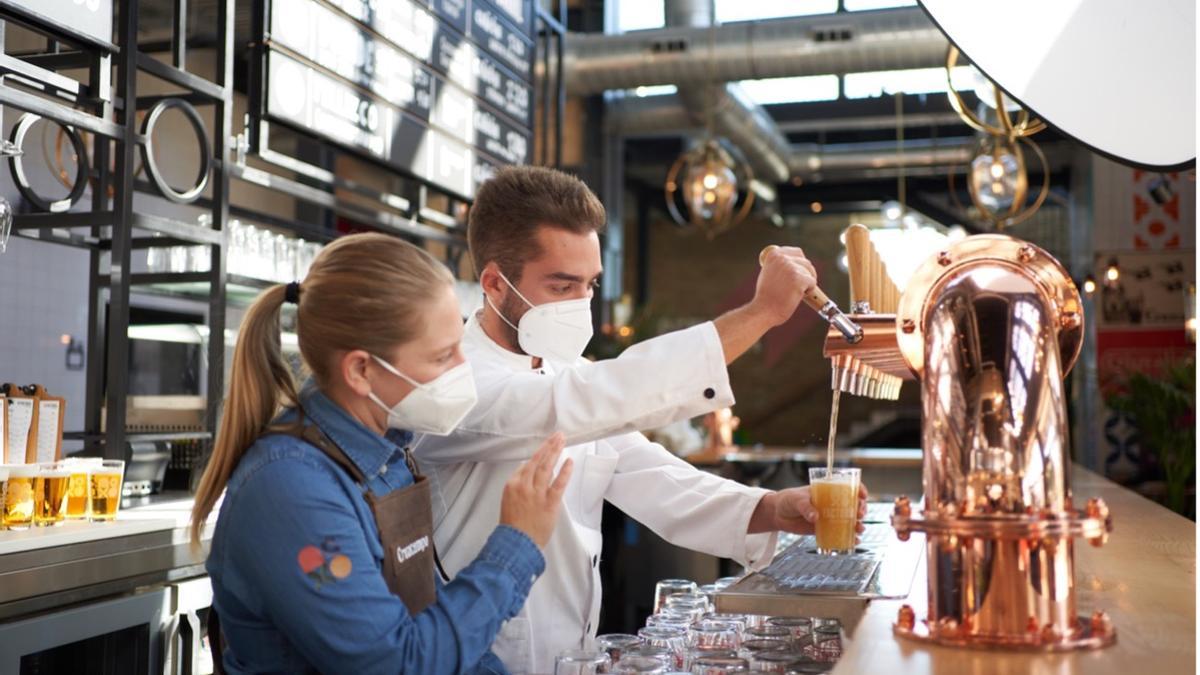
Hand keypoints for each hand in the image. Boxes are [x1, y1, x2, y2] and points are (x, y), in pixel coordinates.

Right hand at [499, 433, 572, 548]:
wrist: (516, 544)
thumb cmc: (512, 527)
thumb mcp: (509, 502)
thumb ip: (519, 488)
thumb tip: (530, 476)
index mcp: (512, 485)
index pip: (527, 465)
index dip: (538, 455)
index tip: (546, 447)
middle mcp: (524, 486)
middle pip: (538, 461)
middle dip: (548, 446)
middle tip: (558, 435)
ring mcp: (537, 493)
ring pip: (547, 467)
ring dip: (556, 451)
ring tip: (562, 440)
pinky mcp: (549, 503)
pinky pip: (559, 484)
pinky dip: (565, 471)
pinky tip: (569, 461)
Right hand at [751, 246, 817, 326]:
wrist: (763, 310)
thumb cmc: (766, 296)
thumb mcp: (769, 273)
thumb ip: (780, 265)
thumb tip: (795, 263)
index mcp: (774, 254)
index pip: (797, 252)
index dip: (801, 263)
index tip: (801, 272)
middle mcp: (782, 258)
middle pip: (806, 261)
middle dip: (807, 273)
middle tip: (804, 284)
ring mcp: (791, 268)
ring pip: (810, 272)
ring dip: (808, 282)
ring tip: (798, 292)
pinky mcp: (799, 279)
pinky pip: (812, 282)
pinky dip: (810, 290)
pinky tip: (800, 296)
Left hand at [753, 483, 869, 534]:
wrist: (778, 514)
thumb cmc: (788, 500)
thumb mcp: (796, 500)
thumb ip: (805, 507)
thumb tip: (815, 517)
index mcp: (828, 491)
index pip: (849, 487)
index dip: (859, 490)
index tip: (862, 495)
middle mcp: (833, 503)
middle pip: (854, 505)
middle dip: (861, 509)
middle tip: (859, 514)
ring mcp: (831, 517)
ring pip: (850, 520)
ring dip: (858, 525)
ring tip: (859, 529)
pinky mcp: (826, 529)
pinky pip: (841, 533)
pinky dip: (850, 538)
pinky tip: (854, 541)